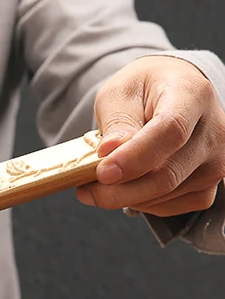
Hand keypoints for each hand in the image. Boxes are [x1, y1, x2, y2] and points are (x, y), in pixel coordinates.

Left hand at [76, 57, 224, 216]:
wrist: (171, 92)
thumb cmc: (144, 91)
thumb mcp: (120, 93)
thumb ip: (117, 121)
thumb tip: (110, 152)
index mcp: (191, 96)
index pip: (169, 133)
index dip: (133, 158)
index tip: (102, 172)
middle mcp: (213, 131)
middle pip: (166, 175)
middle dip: (118, 190)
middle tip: (85, 188)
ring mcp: (216, 161)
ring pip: (165, 196)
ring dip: (124, 197)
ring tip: (99, 184)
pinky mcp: (209, 185)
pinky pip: (171, 207)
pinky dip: (142, 203)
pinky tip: (127, 187)